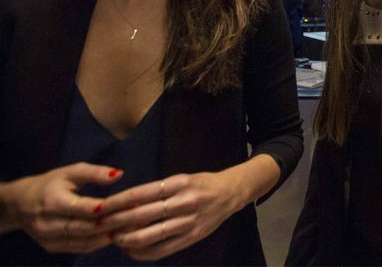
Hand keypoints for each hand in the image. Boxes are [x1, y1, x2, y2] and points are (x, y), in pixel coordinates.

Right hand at [0, 162, 121, 253]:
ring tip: (133, 229)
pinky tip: (117, 236)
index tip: (132, 203)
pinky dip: (99, 243)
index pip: (84, 208)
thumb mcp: (70, 171)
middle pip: (86, 227)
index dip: (108, 208)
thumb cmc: (51, 183)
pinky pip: (79, 248)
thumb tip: (119, 174)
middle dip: (114, 224)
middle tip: (139, 219)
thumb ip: (95, 172)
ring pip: (84, 241)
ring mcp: (49, 238)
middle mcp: (49, 223)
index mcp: (53, 201)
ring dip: (109, 236)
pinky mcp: (51, 247)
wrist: (19, 203)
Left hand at [100, 171, 241, 260]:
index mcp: (179, 183)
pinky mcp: (192, 237)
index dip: (118, 202)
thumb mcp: (181, 179)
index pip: (141, 193)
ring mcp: (189, 222)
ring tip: (114, 238)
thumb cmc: (201, 184)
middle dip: (116, 222)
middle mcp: (184, 202)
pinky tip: (130, 250)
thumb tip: (125, 204)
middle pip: (141, 215)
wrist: (231, 193)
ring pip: (149, 236)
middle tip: (99, 225)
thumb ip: (157, 191)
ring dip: (126, 239)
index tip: (100, 207)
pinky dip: (141, 253)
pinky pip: (161, 250)